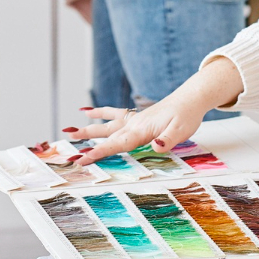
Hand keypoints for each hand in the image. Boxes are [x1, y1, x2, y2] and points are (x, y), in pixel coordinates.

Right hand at [66, 59, 245, 163]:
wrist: (189, 99)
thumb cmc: (186, 116)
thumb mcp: (181, 131)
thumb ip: (167, 140)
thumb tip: (155, 146)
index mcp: (141, 130)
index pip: (116, 144)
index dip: (98, 153)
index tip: (83, 159)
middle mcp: (133, 124)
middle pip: (106, 136)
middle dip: (88, 145)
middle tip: (70, 154)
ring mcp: (133, 119)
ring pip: (106, 125)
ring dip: (88, 129)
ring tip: (68, 131)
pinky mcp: (136, 117)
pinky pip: (114, 114)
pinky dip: (100, 112)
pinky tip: (87, 111)